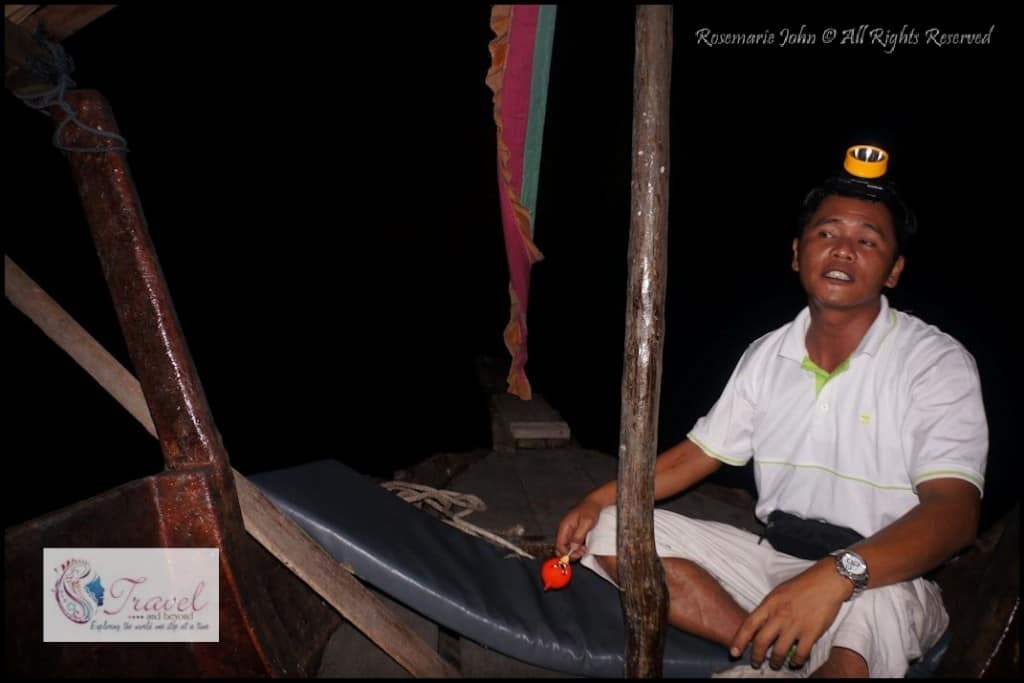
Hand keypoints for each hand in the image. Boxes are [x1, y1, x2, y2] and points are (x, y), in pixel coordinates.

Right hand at [554, 498, 605, 560]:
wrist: (595, 502)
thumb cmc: (590, 509)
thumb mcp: (586, 523)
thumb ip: (578, 536)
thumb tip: (573, 547)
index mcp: (564, 526)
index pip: (559, 544)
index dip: (564, 552)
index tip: (572, 556)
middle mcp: (564, 528)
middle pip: (562, 546)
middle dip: (570, 552)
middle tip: (580, 553)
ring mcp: (569, 530)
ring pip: (568, 545)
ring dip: (575, 550)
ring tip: (584, 550)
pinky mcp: (574, 531)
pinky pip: (573, 542)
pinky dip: (577, 546)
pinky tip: (584, 546)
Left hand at [729, 558, 851, 669]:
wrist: (827, 581)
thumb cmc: (803, 584)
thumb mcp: (778, 592)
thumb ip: (769, 608)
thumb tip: (760, 623)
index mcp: (770, 604)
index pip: (749, 625)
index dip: (739, 640)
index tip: (733, 652)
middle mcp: (780, 615)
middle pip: (761, 641)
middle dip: (756, 656)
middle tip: (756, 663)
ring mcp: (795, 625)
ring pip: (779, 651)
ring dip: (775, 661)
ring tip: (775, 664)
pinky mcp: (811, 632)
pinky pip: (800, 654)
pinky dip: (796, 661)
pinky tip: (794, 662)